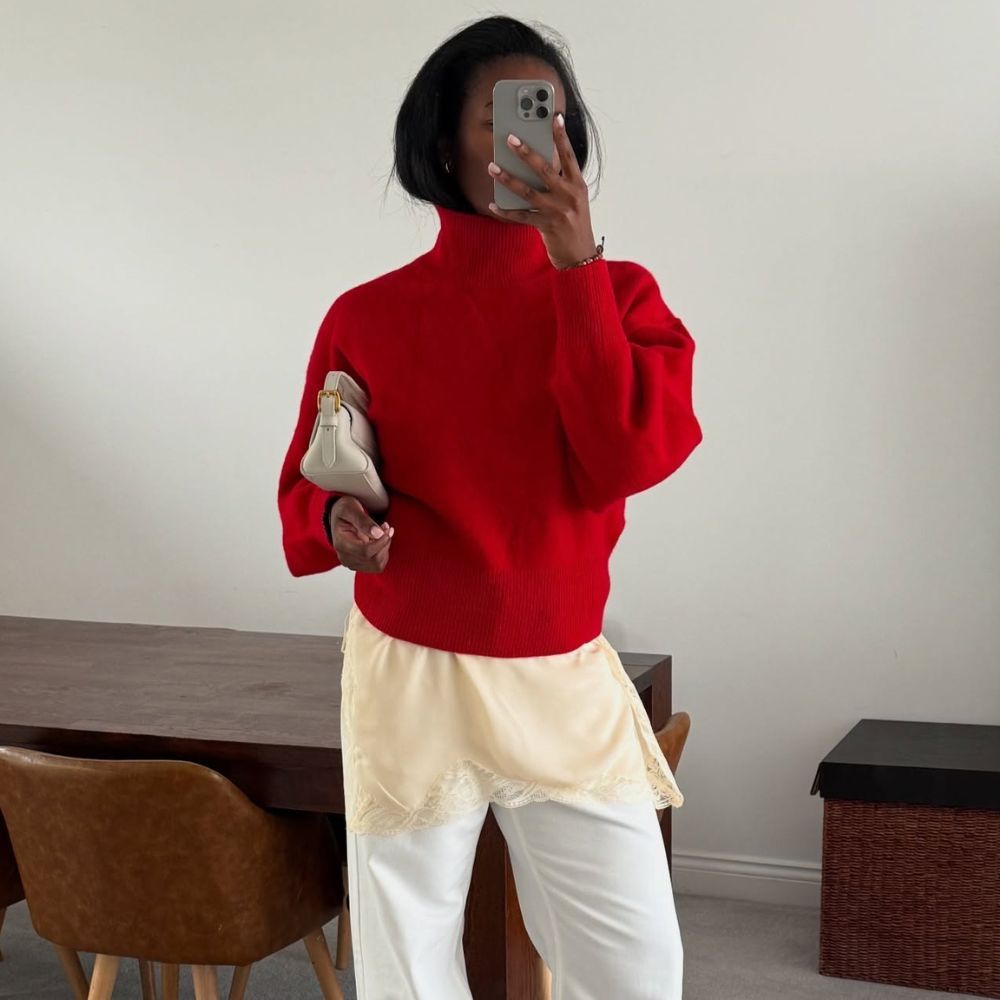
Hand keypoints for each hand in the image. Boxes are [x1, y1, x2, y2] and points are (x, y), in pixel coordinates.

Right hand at [329, 495, 393, 572]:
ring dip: (385, 548)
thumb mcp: (351, 509)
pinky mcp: (360, 564)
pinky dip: (383, 552)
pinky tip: (380, 540)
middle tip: (386, 527)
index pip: (366, 552)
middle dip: (385, 543)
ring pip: (378, 564)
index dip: (381, 542)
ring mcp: (352, 563)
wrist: (340, 516)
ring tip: (383, 532)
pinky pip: (378, 565)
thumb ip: (363, 521)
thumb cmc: (344, 510)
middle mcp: (345, 557)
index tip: (387, 528)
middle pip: (374, 560)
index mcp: (341, 544)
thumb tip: (378, 534)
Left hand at [486, 112, 598, 269]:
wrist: (579, 255)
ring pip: (527, 191)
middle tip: (510, 138)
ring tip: (492, 167)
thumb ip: (559, 180)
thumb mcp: (573, 198)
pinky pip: (520, 216)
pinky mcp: (545, 226)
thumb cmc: (574, 222)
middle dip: (526, 152)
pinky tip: (493, 204)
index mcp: (577, 185)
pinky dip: (505, 210)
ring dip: (507, 178)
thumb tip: (534, 161)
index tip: (553, 116)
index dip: (561, 136)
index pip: (569, 156)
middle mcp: (568, 196)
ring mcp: (557, 211)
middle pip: (544, 169)